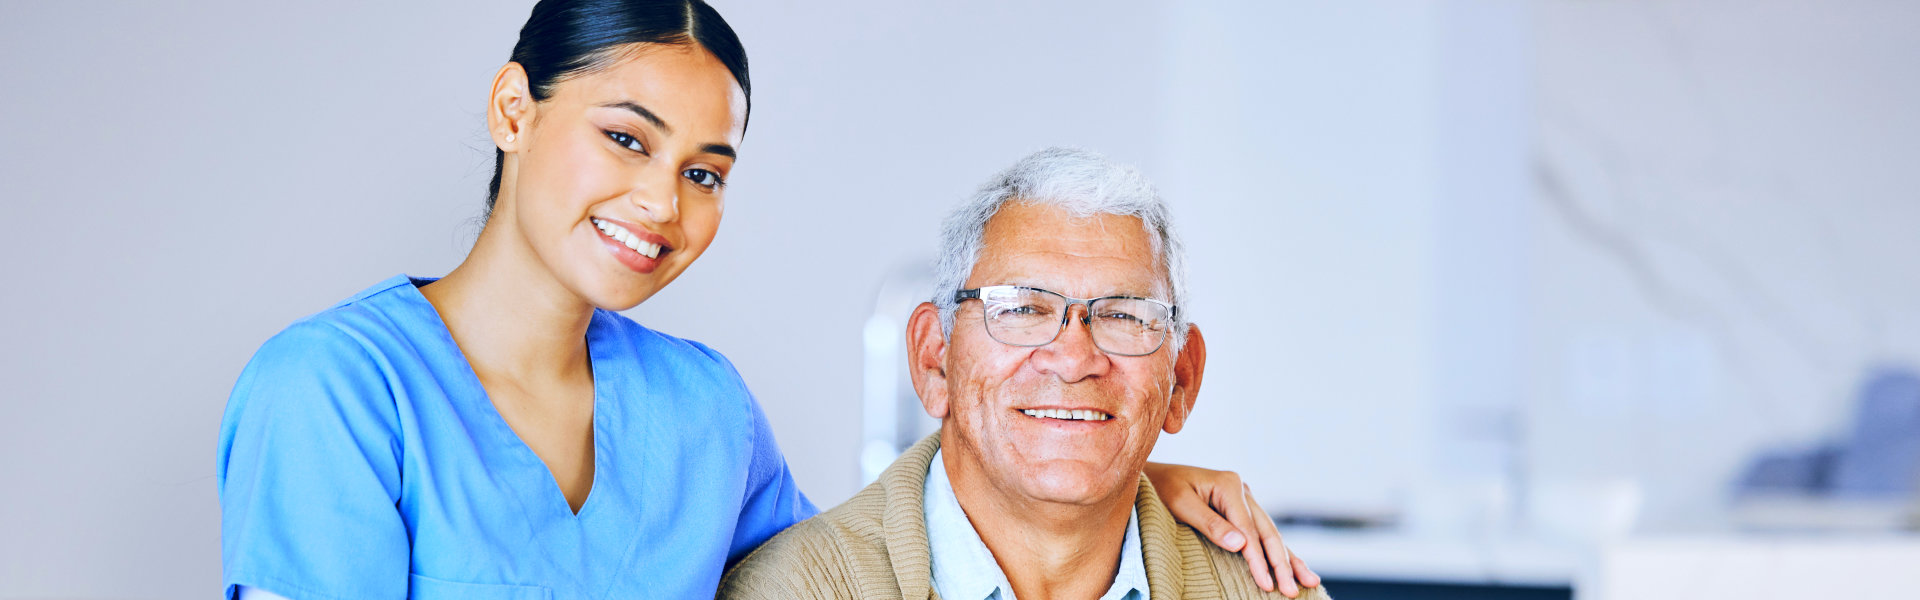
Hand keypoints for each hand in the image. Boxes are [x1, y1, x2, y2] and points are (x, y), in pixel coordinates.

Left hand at [1143, 462, 1320, 596]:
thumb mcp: (1180, 504)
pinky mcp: (1241, 510)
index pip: (1249, 529)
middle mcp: (1242, 490)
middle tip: (1291, 591)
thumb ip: (1210, 524)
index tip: (1266, 584)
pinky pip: (1263, 534)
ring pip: (1271, 534)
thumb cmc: (1161, 489)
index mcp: (1229, 485)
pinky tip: (1295, 566)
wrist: (1151, 477)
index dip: (1258, 559)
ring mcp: (1244, 500)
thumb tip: (1242, 545)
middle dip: (1281, 564)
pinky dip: (1279, 552)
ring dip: (1289, 560)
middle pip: (1267, 532)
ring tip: (1309, 581)